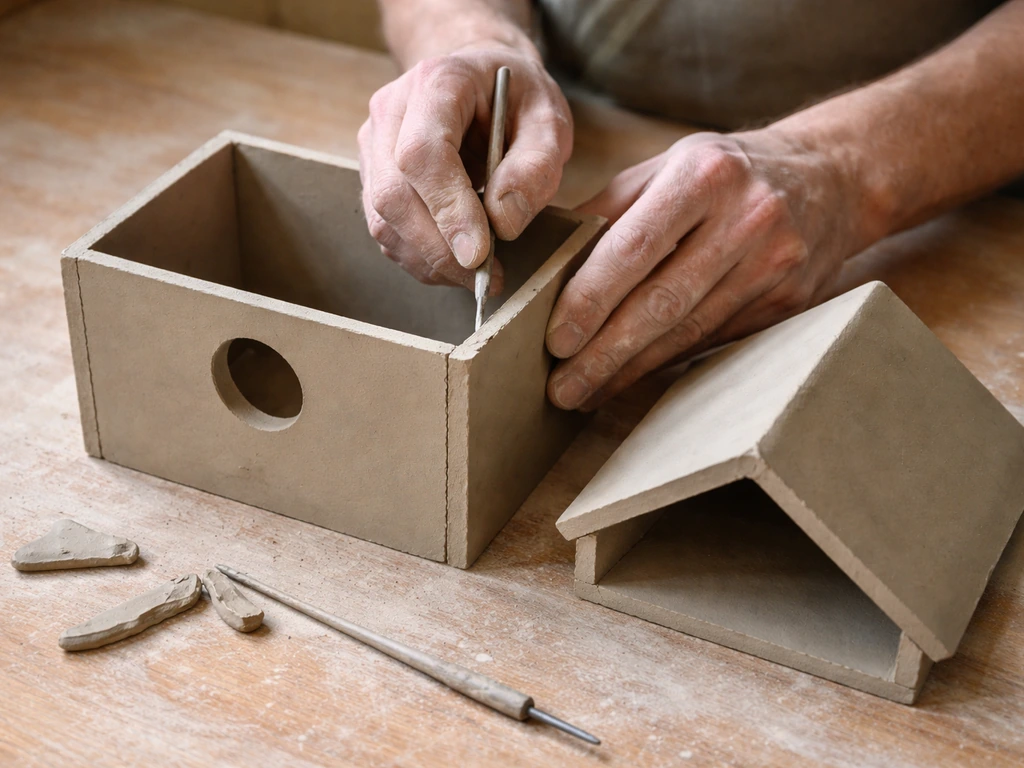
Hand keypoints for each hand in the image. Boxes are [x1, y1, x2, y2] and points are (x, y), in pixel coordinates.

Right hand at [357, 45, 572, 290]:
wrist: (482, 80)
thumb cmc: (517, 99)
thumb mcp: (549, 121)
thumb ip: (536, 167)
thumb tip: (504, 223)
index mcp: (436, 82)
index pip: (422, 153)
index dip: (447, 208)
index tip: (480, 254)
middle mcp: (391, 110)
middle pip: (393, 193)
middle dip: (438, 248)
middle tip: (487, 278)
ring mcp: (374, 144)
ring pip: (382, 218)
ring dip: (429, 260)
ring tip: (479, 276)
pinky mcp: (372, 176)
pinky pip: (385, 229)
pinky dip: (420, 258)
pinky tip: (456, 263)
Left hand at [545, 129, 871, 409]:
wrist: (830, 177)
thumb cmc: (725, 172)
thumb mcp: (667, 166)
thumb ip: (608, 210)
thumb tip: (545, 262)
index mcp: (702, 174)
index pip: (634, 247)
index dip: (590, 298)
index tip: (554, 339)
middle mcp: (745, 217)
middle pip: (662, 301)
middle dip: (604, 352)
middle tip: (561, 387)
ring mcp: (773, 264)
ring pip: (688, 332)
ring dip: (629, 369)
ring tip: (584, 392)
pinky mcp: (788, 302)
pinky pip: (713, 341)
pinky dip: (665, 364)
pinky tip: (630, 378)